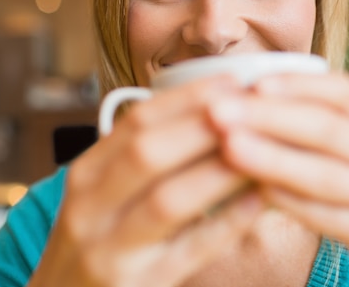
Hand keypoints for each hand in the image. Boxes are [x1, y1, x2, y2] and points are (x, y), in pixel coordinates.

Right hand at [29, 76, 261, 286]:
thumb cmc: (96, 240)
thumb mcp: (100, 194)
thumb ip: (138, 159)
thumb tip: (208, 116)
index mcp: (86, 174)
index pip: (136, 122)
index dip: (188, 98)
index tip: (233, 81)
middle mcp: (89, 207)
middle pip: (148, 152)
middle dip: (205, 126)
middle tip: (254, 107)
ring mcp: (108, 249)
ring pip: (169, 200)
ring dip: (220, 171)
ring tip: (263, 150)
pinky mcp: (135, 285)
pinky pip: (189, 252)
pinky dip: (226, 224)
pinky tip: (258, 203)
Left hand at [210, 71, 348, 286]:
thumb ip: (309, 122)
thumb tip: (241, 99)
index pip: (338, 93)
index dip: (297, 85)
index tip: (255, 80)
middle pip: (326, 129)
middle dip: (268, 117)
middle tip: (218, 110)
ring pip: (326, 175)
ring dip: (274, 159)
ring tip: (229, 147)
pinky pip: (329, 218)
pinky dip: (291, 205)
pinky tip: (256, 194)